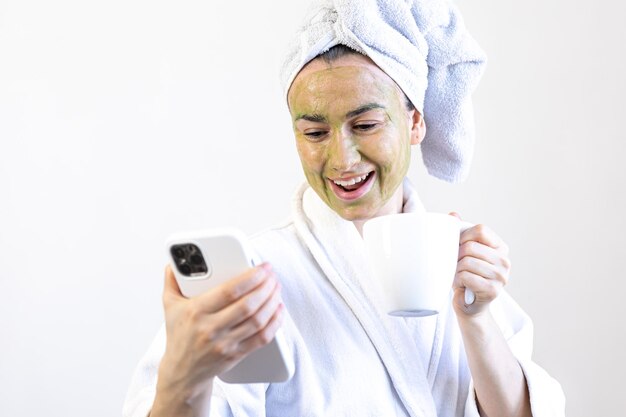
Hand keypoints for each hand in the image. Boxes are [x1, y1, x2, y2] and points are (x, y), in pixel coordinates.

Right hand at [157, 263, 283, 398]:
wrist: (182, 372)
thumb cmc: (179, 336)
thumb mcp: (170, 307)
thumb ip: (172, 281)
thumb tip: (174, 262)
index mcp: (196, 311)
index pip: (229, 291)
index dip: (251, 277)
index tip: (262, 268)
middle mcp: (211, 328)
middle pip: (248, 305)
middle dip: (266, 287)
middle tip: (272, 276)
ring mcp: (225, 343)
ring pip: (258, 320)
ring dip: (272, 301)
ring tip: (276, 288)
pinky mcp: (236, 355)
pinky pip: (262, 338)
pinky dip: (275, 322)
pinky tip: (278, 310)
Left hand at [449, 212, 510, 317]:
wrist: (468, 305)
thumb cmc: (465, 275)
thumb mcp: (462, 252)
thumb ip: (460, 232)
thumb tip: (453, 215)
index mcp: (500, 247)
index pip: (480, 230)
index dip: (463, 236)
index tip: (458, 246)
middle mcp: (505, 260)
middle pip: (471, 246)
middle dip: (457, 256)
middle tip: (457, 265)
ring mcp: (501, 276)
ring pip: (467, 262)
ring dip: (456, 269)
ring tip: (460, 275)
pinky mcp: (494, 290)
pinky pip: (466, 276)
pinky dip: (458, 280)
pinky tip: (461, 284)